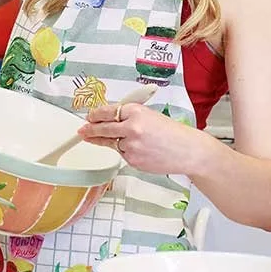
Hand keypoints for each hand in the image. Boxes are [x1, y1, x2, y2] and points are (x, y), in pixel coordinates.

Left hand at [78, 102, 207, 175]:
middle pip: (102, 128)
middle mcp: (131, 127)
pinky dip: (126, 152)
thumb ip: (130, 116)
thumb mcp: (151, 116)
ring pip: (112, 143)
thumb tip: (110, 119)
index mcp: (135, 111)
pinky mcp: (132, 160)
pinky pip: (122, 155)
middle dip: (90, 130)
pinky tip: (139, 150)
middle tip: (82, 131)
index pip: (106, 112)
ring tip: (123, 141)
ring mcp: (130, 145)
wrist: (188, 151)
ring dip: (112, 142)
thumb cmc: (173, 133)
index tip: (89, 117)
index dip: (94, 115)